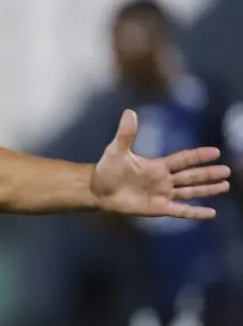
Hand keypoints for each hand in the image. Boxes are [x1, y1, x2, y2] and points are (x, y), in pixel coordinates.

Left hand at [90, 109, 231, 218]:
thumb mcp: (116, 150)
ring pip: (190, 192)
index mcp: (157, 166)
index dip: (198, 156)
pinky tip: (211, 213)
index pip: (183, 159)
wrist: (96, 191)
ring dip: (207, 189)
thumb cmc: (106, 170)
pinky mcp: (157, 208)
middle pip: (191, 176)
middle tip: (228, 171)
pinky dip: (195, 212)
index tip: (215, 152)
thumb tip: (129, 112)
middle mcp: (163, 180)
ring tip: (225, 186)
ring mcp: (161, 194)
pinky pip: (180, 211)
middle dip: (209, 174)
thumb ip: (126, 134)